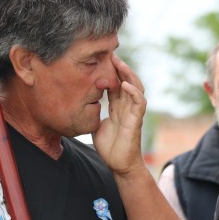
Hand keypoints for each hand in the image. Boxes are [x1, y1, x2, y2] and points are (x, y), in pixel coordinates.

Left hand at [93, 54, 147, 175]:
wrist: (119, 165)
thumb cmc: (110, 147)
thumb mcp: (96, 125)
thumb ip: (92, 113)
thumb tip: (79, 104)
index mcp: (118, 108)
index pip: (116, 85)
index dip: (111, 72)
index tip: (101, 59)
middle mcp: (127, 108)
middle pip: (127, 82)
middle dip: (120, 68)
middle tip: (111, 54)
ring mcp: (133, 113)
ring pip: (135, 88)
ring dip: (129, 75)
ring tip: (120, 63)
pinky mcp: (136, 121)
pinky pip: (139, 103)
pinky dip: (133, 92)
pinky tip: (124, 84)